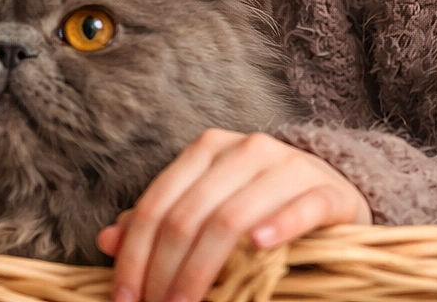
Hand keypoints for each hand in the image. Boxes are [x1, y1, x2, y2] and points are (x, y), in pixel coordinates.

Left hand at [97, 129, 370, 301]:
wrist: (330, 191)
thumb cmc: (258, 205)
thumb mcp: (205, 208)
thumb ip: (159, 222)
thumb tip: (106, 239)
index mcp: (207, 149)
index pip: (158, 203)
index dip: (136, 254)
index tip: (125, 300)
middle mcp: (244, 149)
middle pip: (190, 215)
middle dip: (167, 272)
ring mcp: (287, 165)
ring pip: (233, 216)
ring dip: (206, 269)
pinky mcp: (326, 190)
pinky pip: (299, 209)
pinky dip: (278, 229)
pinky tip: (259, 250)